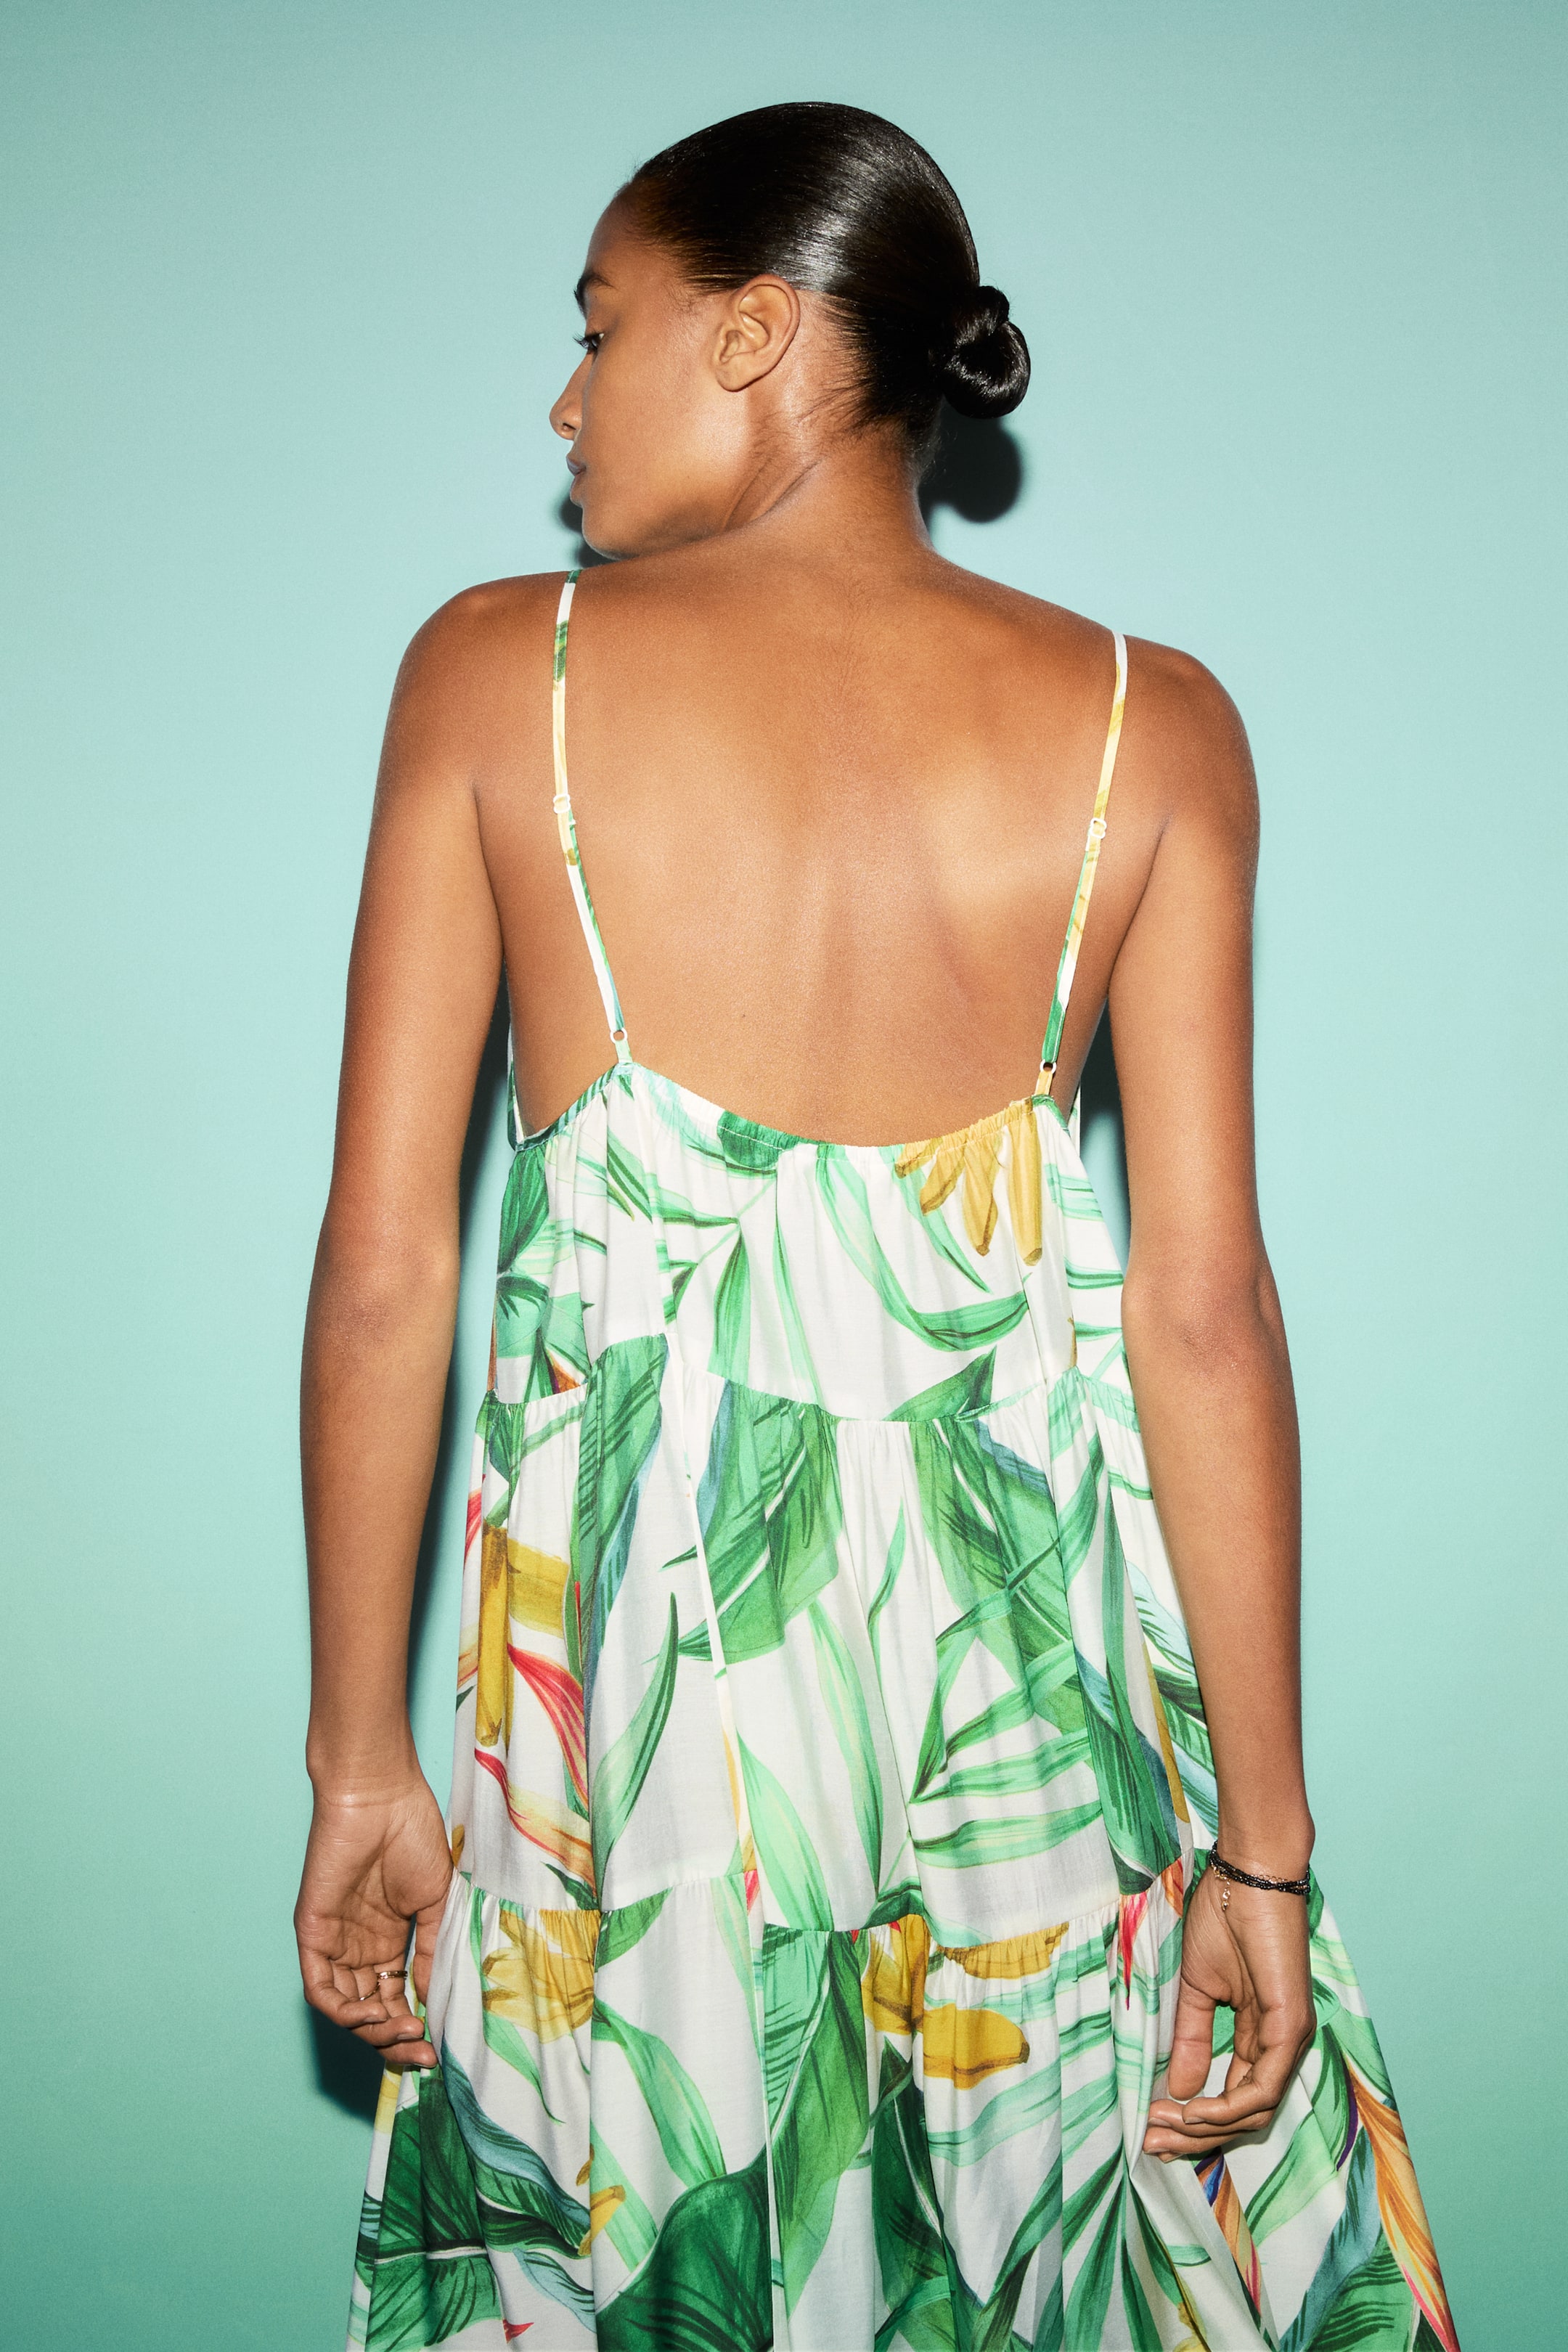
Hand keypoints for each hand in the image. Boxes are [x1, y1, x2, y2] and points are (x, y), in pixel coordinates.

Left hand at [295, 1774, 452, 2069]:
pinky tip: (374, 2014)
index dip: (413, 2027)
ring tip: (404, 2033)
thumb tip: (435, 1997)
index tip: (438, 2045)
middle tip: (423, 2053)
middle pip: (370, 2012)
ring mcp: (333, 1942)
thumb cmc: (413, 1834)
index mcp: (387, 1939)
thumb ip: (433, 1949)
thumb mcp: (436, 1899)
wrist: (381, 1795)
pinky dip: (344, 2010)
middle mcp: (357, 1947)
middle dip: (395, 2041)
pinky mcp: (311, 1933)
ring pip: (345, 2008)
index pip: (394, 2000)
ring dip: (373, 2032)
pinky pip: (319, 1988)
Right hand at [1142, 1860, 1315, 2159]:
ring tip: (1164, 2123)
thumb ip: (1191, 2037)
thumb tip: (1177, 2089)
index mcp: (1261, 2036)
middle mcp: (1281, 2046)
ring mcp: (1290, 2039)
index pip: (1234, 2097)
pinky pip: (1263, 2088)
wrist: (1247, 1876)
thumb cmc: (1224, 1918)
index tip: (1150, 2126)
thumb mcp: (1197, 1988)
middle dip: (1194, 2134)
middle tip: (1150, 2140)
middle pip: (1243, 2115)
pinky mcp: (1290, 2027)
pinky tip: (1193, 2108)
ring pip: (1254, 2111)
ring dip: (1206, 2125)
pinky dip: (1228, 2106)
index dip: (1194, 2120)